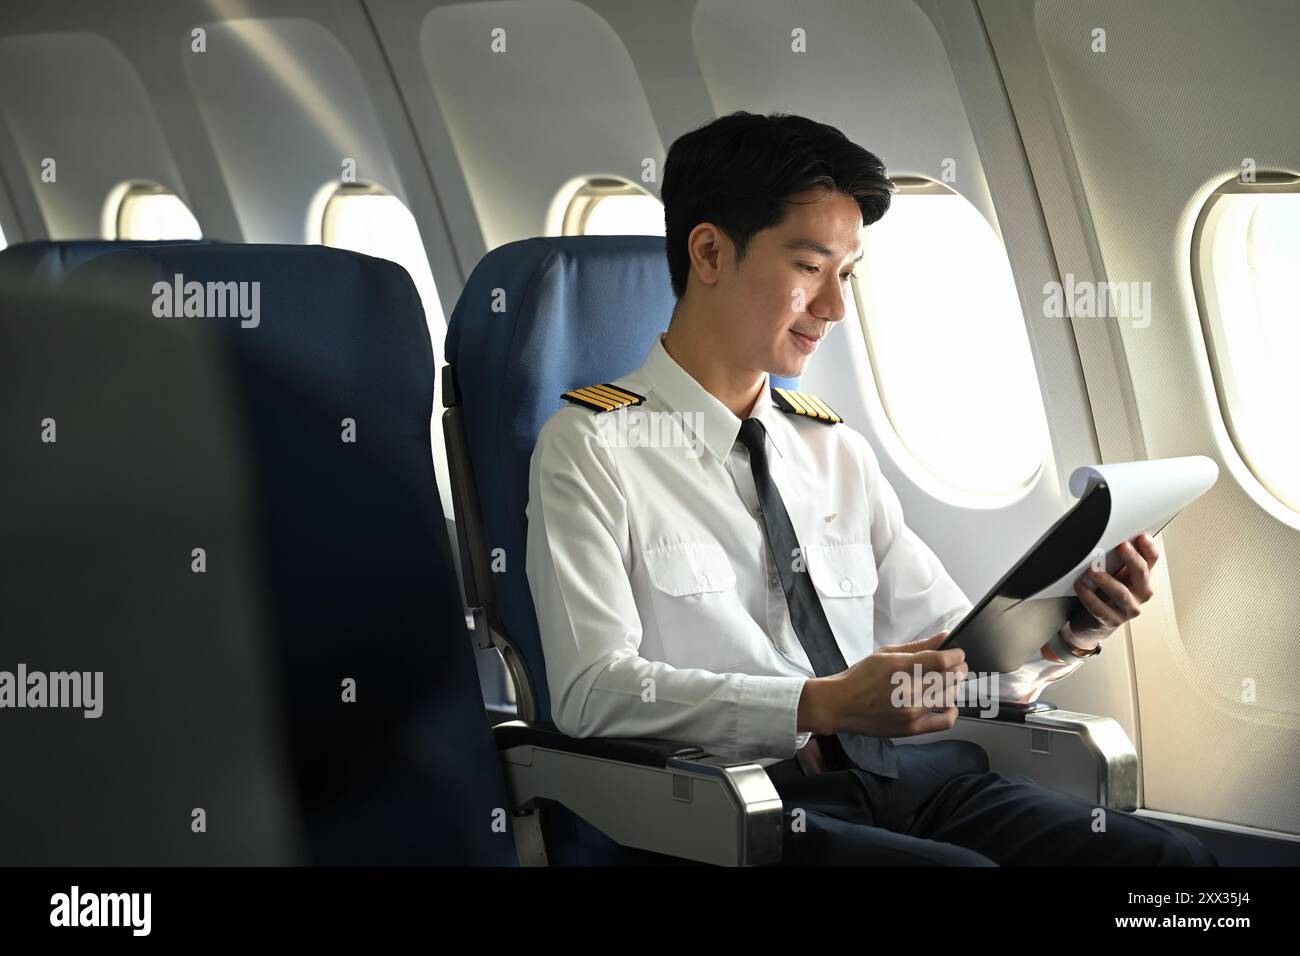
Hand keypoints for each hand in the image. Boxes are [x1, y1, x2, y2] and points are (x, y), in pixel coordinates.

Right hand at [799, 631, 968, 737]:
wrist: (840, 705)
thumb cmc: (860, 677)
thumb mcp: (885, 654)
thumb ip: (918, 646)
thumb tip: (945, 637)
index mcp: (900, 667)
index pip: (942, 660)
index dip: (956, 655)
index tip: (957, 653)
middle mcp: (908, 690)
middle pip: (950, 678)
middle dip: (958, 669)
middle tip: (955, 666)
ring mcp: (911, 711)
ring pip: (949, 696)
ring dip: (953, 687)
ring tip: (945, 682)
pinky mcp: (912, 728)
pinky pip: (945, 722)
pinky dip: (952, 712)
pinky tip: (947, 704)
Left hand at [1070, 532, 1161, 642]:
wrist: (1093, 622)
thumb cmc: (1104, 594)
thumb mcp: (1113, 574)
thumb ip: (1115, 558)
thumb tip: (1108, 535)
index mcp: (1141, 577)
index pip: (1152, 560)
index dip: (1149, 548)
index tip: (1141, 537)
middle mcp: (1139, 593)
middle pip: (1142, 574)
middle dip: (1132, 559)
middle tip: (1121, 546)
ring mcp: (1128, 609)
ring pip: (1122, 594)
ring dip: (1107, 580)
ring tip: (1092, 570)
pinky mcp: (1112, 621)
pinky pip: (1101, 610)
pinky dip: (1089, 598)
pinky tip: (1080, 588)